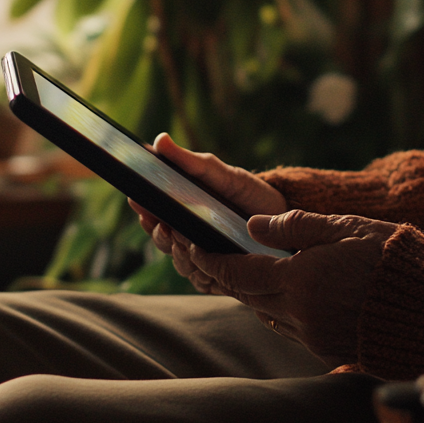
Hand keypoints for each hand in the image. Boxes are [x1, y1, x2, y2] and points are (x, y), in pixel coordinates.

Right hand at [128, 134, 287, 293]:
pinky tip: (207, 265)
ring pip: (181, 264)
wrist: (284, 217)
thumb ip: (192, 162)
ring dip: (179, 255)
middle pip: (163, 242)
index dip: (144, 211)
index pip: (153, 216)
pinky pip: (204, 282)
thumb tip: (160, 140)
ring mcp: (205, 260)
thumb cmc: (248, 193)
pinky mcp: (222, 278)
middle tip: (164, 226)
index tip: (139, 201)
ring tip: (186, 244)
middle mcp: (189, 239)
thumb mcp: (222, 174)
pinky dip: (203, 274)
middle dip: (160, 235)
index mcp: (183, 213)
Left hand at [190, 210, 397, 367]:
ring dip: (254, 294)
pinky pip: (290, 329)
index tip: (191, 244)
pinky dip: (280, 310)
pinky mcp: (329, 350)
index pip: (236, 272)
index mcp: (299, 281)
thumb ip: (295, 227)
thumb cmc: (394, 259)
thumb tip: (252, 227)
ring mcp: (314, 337)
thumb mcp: (345, 228)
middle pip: (247, 296)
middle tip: (211, 254)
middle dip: (228, 275)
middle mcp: (300, 315)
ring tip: (248, 271)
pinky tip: (287, 294)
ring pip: (267, 314)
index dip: (209, 259)